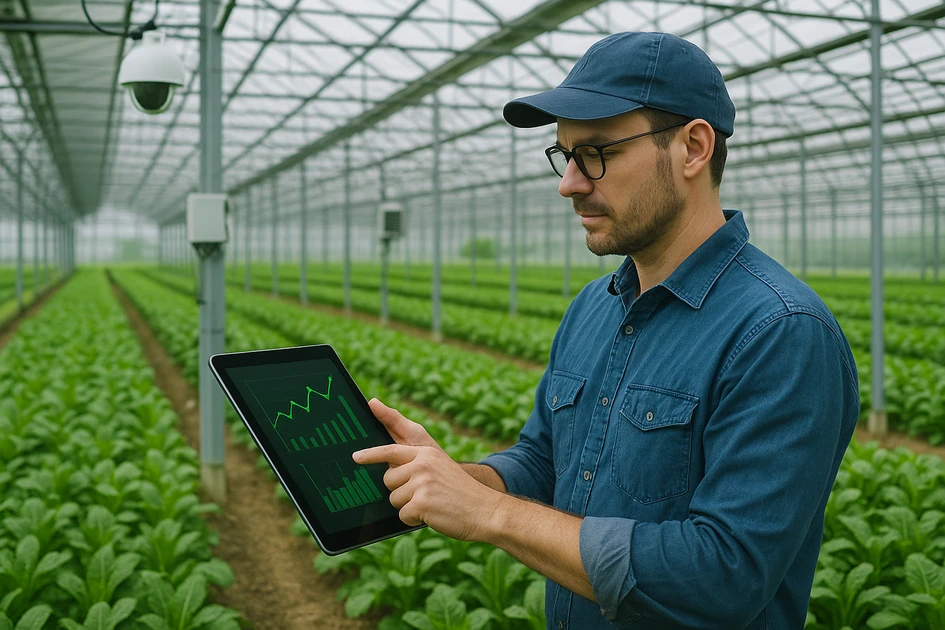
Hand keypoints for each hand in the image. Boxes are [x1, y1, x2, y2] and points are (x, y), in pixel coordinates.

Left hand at [353, 399, 503, 541]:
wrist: (485, 510)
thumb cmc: (461, 492)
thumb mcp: (441, 467)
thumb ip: (418, 462)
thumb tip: (390, 466)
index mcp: (427, 453)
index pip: (391, 450)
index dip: (371, 454)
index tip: (356, 457)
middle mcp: (423, 464)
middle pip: (388, 479)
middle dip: (400, 491)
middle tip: (424, 495)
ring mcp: (422, 482)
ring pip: (394, 499)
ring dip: (408, 507)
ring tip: (431, 504)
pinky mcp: (422, 502)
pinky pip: (402, 515)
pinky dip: (414, 520)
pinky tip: (432, 515)